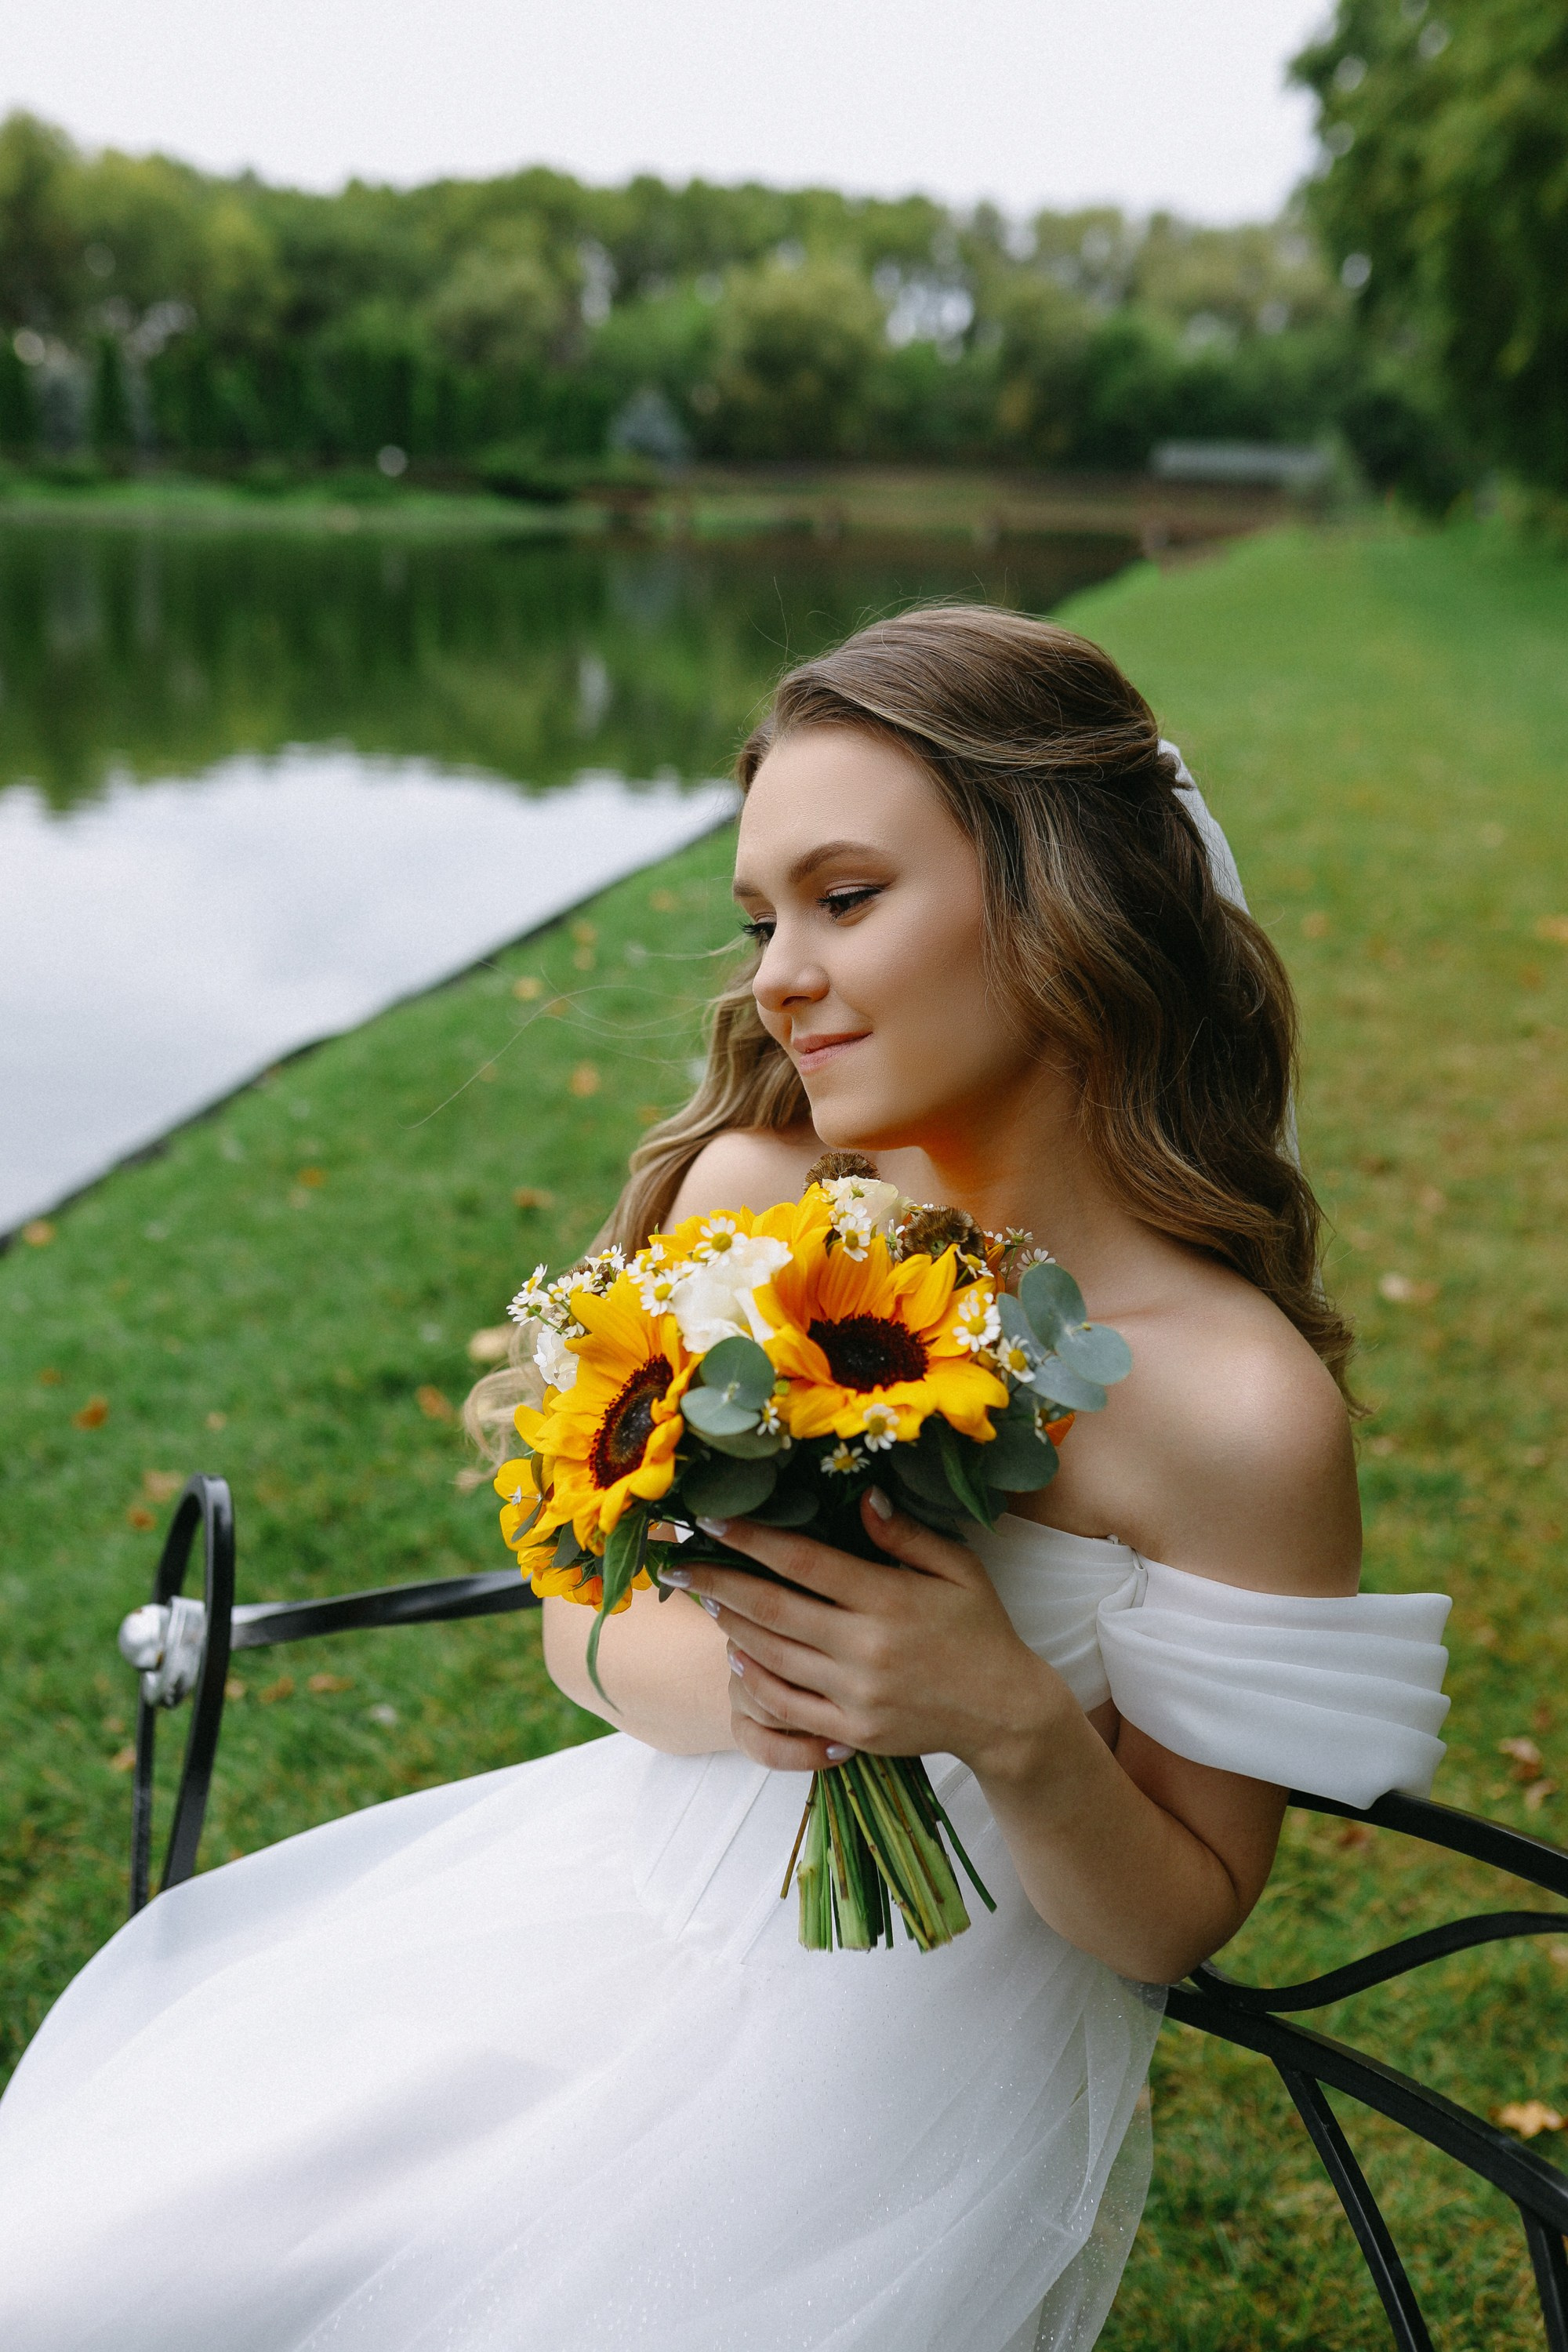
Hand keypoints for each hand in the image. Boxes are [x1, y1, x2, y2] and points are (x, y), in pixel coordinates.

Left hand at [664, 1489, 1064, 1778]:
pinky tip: (735, 1653)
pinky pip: (786, 1704)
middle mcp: (864, 1648)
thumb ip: (905, 1535)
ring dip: (729, 1625)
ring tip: (701, 1599)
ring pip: (771, 1654)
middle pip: (771, 1608)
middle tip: (677, 1562)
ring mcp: (854, 1695)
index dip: (752, 1538)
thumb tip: (862, 1497)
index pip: (804, 1562)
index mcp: (887, 1599)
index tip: (712, 1520)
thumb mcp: (958, 1569)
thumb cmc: (980, 1629)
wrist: (1004, 1713)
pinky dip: (753, 1678)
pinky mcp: (850, 1731)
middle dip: (716, 1582)